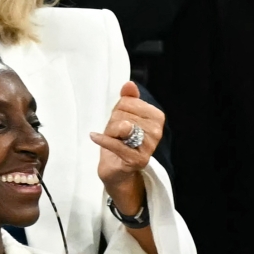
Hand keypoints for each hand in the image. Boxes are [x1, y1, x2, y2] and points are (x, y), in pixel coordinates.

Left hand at [90, 82, 162, 205]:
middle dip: (113, 122)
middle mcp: (157, 131)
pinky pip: (116, 144)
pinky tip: (95, 137)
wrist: (116, 168)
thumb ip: (127, 99)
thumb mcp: (121, 116)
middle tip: (115, 133)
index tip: (119, 120)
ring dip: (109, 133)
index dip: (117, 110)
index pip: (127, 102)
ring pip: (121, 127)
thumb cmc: (119, 140)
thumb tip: (129, 84)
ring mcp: (149, 146)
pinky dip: (103, 140)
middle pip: (123, 114)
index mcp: (156, 116)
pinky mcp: (138, 160)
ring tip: (113, 139)